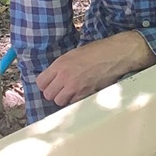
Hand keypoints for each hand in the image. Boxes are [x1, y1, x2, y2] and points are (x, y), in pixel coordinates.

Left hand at [36, 32, 155, 106]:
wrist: (115, 54)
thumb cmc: (96, 52)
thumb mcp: (73, 54)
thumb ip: (61, 66)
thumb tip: (53, 77)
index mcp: (60, 64)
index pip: (41, 82)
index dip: (46, 85)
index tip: (51, 84)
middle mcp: (64, 76)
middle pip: (48, 94)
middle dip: (54, 93)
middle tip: (62, 89)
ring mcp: (75, 86)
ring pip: (59, 101)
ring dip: (64, 99)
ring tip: (72, 92)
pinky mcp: (86, 94)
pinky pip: (73, 103)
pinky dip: (75, 101)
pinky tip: (81, 93)